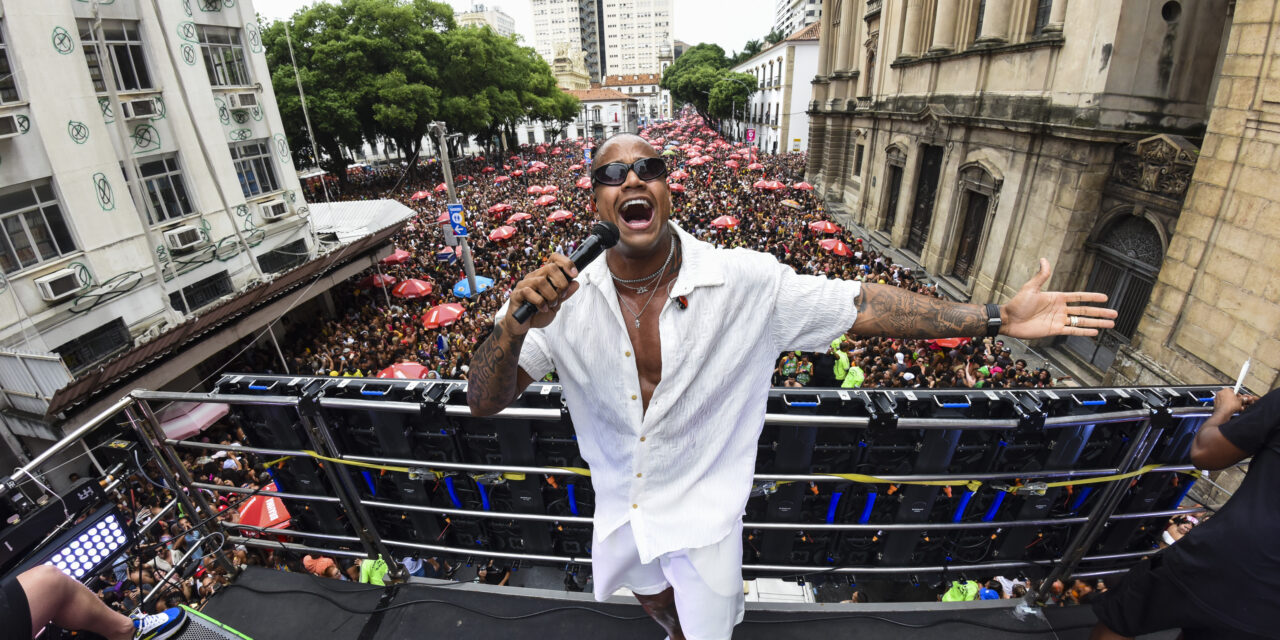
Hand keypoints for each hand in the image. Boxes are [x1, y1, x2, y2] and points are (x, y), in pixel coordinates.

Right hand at [502, 254, 578, 335]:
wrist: (522, 326)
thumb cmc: (537, 314)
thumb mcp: (556, 305)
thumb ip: (565, 294)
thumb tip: (575, 283)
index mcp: (544, 276)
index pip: (554, 259)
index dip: (565, 263)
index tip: (574, 274)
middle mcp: (534, 277)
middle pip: (550, 267)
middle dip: (561, 283)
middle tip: (562, 295)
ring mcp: (524, 284)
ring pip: (541, 281)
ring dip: (551, 295)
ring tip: (551, 305)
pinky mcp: (516, 294)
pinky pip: (528, 292)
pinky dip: (539, 302)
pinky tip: (543, 309)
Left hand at [1000, 258, 1118, 338]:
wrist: (1009, 320)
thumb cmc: (1018, 303)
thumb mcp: (1031, 288)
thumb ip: (1041, 276)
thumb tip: (1044, 259)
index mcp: (1057, 298)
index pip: (1079, 297)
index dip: (1092, 297)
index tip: (1105, 297)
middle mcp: (1060, 309)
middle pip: (1085, 311)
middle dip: (1100, 312)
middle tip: (1115, 313)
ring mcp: (1059, 320)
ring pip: (1082, 322)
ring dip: (1096, 323)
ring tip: (1111, 324)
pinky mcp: (1055, 330)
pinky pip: (1072, 331)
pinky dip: (1084, 331)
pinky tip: (1095, 332)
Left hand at [1212, 387, 1257, 417]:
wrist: (1223, 412)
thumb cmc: (1230, 406)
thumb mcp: (1240, 401)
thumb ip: (1243, 399)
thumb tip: (1244, 399)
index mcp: (1226, 389)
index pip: (1234, 391)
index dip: (1238, 395)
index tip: (1241, 398)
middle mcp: (1220, 392)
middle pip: (1230, 396)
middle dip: (1235, 400)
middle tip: (1239, 403)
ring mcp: (1217, 397)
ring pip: (1226, 400)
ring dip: (1231, 403)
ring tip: (1236, 407)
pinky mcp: (1215, 403)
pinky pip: (1223, 403)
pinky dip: (1226, 406)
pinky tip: (1231, 409)